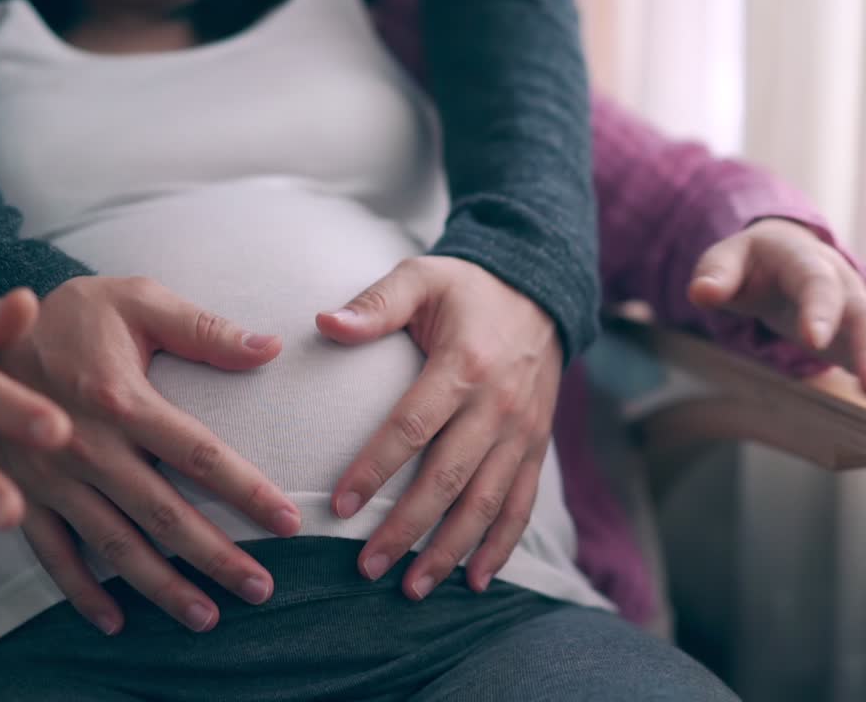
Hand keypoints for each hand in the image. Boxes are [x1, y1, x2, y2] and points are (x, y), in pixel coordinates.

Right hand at [0, 276, 301, 634]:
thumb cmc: (76, 313)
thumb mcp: (138, 300)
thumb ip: (205, 329)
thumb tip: (270, 347)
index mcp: (122, 398)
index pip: (198, 455)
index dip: (246, 491)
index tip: (288, 523)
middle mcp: (88, 446)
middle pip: (163, 513)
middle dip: (215, 556)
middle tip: (261, 589)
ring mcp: (50, 478)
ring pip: (114, 545)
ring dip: (161, 586)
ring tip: (207, 616)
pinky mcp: (22, 495)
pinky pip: (52, 553)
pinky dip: (81, 592)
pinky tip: (116, 621)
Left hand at [316, 257, 560, 599]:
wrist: (541, 292)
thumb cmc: (468, 289)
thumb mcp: (421, 277)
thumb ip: (375, 303)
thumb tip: (324, 322)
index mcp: (463, 365)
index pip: (412, 427)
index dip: (374, 469)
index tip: (339, 507)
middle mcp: (497, 405)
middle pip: (448, 479)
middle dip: (407, 529)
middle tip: (367, 567)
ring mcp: (521, 431)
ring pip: (486, 503)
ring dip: (450, 550)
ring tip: (413, 588)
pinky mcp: (536, 447)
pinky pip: (521, 505)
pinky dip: (501, 546)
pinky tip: (474, 580)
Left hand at [688, 218, 865, 430]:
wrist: (787, 252)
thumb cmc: (754, 261)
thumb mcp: (730, 258)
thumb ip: (717, 274)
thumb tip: (701, 292)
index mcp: (806, 261)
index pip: (815, 284)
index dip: (818, 311)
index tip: (814, 341)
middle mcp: (843, 286)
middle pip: (863, 319)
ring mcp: (858, 313)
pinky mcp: (864, 340)